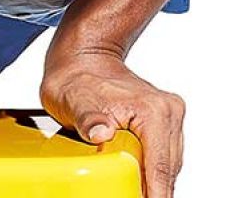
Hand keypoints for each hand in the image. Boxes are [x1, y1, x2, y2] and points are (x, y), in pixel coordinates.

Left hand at [40, 51, 184, 197]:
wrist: (83, 59)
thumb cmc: (77, 78)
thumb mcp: (74, 100)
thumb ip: (88, 119)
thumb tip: (100, 132)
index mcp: (153, 111)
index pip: (160, 166)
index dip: (156, 194)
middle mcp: (167, 111)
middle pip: (169, 169)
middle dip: (156, 191)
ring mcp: (167, 116)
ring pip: (169, 164)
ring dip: (156, 182)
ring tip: (139, 194)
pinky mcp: (161, 121)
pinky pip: (162, 155)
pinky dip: (152, 170)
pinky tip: (139, 181)